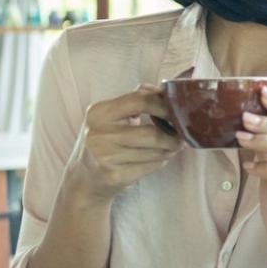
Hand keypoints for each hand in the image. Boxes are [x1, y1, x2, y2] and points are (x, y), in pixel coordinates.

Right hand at [66, 84, 180, 200]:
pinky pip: (150, 167)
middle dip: (173, 136)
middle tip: (182, 136)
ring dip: (169, 150)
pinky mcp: (115, 176)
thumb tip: (161, 89)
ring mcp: (106, 157)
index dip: (164, 106)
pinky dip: (160, 162)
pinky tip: (159, 159)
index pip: (140, 100)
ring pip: (154, 152)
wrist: (84, 178)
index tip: (176, 112)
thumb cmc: (105, 141)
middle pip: (151, 133)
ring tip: (172, 147)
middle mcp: (99, 134)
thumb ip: (135, 100)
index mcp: (99, 113)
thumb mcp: (111, 116)